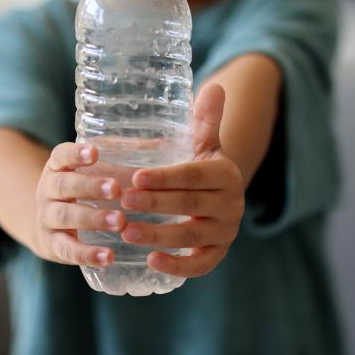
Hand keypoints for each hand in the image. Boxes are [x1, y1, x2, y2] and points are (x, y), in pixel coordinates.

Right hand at [32, 141, 126, 267]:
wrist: (48, 226)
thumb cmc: (83, 191)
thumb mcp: (93, 172)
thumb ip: (120, 157)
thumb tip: (161, 143)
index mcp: (57, 167)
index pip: (61, 155)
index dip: (75, 154)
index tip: (95, 153)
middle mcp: (47, 190)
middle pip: (63, 185)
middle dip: (90, 187)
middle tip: (116, 189)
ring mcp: (47, 218)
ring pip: (65, 216)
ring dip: (93, 218)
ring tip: (120, 221)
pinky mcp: (52, 245)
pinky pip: (67, 250)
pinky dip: (87, 254)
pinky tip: (108, 257)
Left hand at [120, 83, 244, 276]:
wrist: (219, 196)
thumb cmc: (200, 166)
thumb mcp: (204, 142)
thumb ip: (206, 118)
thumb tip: (214, 86)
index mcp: (226, 174)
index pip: (194, 175)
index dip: (166, 177)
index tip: (136, 177)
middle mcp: (232, 205)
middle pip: (191, 205)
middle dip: (156, 204)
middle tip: (123, 202)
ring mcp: (226, 233)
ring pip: (192, 237)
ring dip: (159, 235)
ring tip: (126, 232)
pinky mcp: (217, 255)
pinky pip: (200, 265)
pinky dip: (178, 267)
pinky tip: (151, 261)